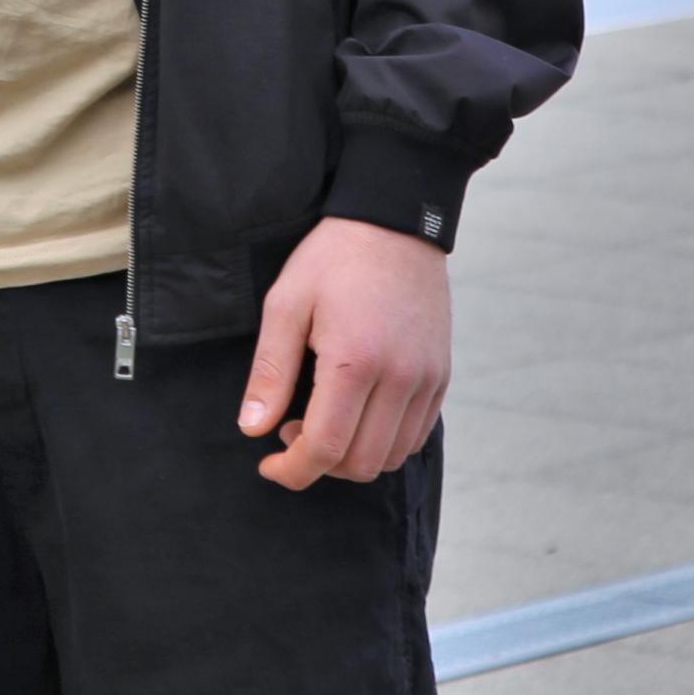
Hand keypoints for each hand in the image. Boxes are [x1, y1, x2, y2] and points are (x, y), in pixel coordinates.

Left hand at [239, 216, 449, 489]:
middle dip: (319, 464)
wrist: (395, 223)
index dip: (293, 470)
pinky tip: (356, 412)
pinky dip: (383, 441)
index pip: (326, 448)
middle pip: (361, 463)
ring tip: (322, 419)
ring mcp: (427, 379)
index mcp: (356, 361)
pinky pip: (416, 435)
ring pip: (392, 456)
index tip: (268, 464)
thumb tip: (252, 427)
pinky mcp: (441, 375)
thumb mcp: (286, 304)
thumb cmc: (333, 259)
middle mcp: (401, 378)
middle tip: (290, 430)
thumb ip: (270, 371)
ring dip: (352, 455)